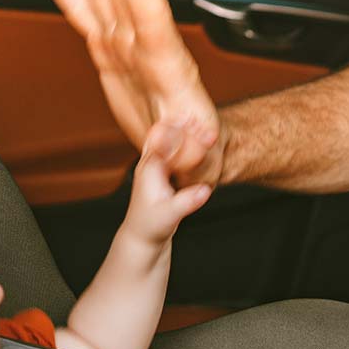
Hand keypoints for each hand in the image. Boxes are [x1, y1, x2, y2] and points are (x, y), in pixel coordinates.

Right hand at [28, 0, 224, 184]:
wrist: (195, 153)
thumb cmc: (200, 157)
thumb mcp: (197, 160)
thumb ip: (183, 150)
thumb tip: (176, 141)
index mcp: (167, 67)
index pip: (147, 10)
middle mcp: (144, 45)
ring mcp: (124, 42)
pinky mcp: (107, 48)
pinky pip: (81, 6)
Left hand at [122, 121, 212, 245]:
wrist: (142, 235)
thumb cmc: (152, 226)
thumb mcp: (170, 215)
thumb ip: (187, 201)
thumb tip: (205, 190)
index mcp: (149, 168)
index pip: (167, 142)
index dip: (183, 130)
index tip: (198, 120)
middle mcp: (150, 162)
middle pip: (167, 135)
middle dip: (183, 124)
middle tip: (201, 112)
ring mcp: (155, 164)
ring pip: (170, 140)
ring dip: (184, 130)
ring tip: (201, 118)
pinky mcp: (162, 168)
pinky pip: (175, 149)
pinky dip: (186, 141)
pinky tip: (199, 135)